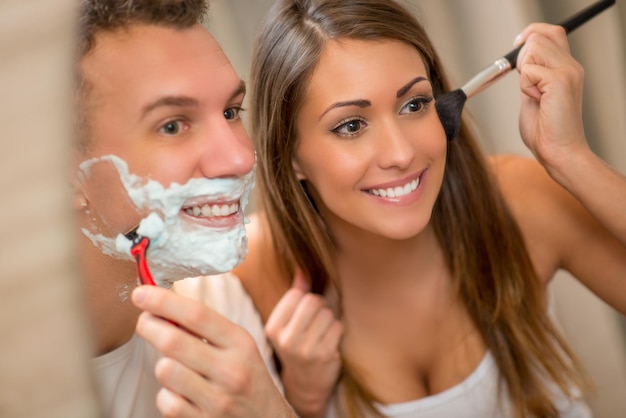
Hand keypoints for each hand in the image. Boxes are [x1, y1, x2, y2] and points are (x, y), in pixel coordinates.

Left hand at [132, 285, 296, 417]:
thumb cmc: (248, 379)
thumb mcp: (239, 348)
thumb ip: (208, 329)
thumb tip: (165, 306)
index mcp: (240, 343)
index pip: (197, 314)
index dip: (164, 301)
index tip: (141, 293)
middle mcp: (231, 370)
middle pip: (173, 341)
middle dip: (149, 326)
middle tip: (145, 322)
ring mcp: (218, 399)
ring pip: (165, 370)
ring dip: (163, 365)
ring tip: (173, 365)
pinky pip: (166, 401)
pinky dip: (167, 395)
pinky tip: (181, 393)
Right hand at [265, 271, 342, 417]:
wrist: (305, 385)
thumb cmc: (297, 346)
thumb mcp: (288, 323)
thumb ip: (295, 295)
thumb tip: (302, 269)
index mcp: (273, 328)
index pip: (296, 295)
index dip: (307, 299)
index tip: (306, 313)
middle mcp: (285, 339)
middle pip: (313, 301)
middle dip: (321, 306)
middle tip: (319, 320)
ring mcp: (304, 349)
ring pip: (327, 313)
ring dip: (330, 319)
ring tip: (323, 332)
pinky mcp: (324, 356)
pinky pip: (337, 327)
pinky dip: (337, 330)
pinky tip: (330, 342)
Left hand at [515, 23, 588, 170]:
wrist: (559, 152)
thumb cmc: (545, 130)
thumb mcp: (533, 95)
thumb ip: (530, 76)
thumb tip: (517, 60)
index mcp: (566, 67)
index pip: (551, 32)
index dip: (530, 34)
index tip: (516, 48)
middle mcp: (571, 66)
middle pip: (537, 37)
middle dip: (523, 59)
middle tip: (528, 85)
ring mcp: (567, 71)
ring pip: (533, 48)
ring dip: (524, 73)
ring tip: (534, 94)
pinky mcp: (560, 81)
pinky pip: (528, 71)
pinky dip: (525, 87)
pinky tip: (537, 101)